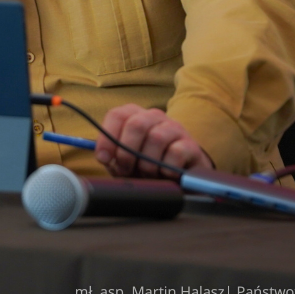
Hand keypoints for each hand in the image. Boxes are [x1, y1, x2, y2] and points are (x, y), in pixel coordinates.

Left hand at [95, 104, 212, 177]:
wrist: (178, 178)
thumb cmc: (146, 166)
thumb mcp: (125, 160)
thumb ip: (112, 156)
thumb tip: (103, 156)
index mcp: (134, 115)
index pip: (117, 115)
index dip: (107, 138)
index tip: (104, 159)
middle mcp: (154, 116)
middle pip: (136, 124)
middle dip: (127, 152)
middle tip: (126, 170)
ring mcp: (174, 128)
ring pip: (156, 138)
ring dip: (147, 163)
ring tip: (147, 174)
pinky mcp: (191, 144)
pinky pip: (176, 152)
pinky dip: (166, 168)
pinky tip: (165, 175)